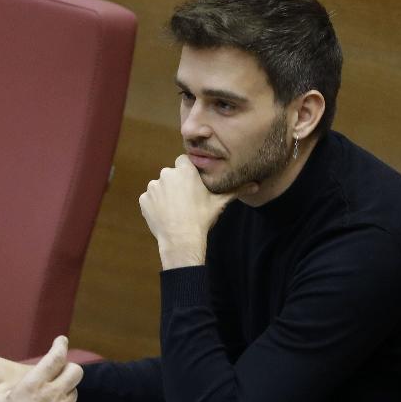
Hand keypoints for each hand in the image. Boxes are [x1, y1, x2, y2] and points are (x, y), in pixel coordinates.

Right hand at [0, 336, 82, 401]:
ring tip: (54, 394)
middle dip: (69, 368)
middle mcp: (54, 392)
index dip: (60, 345)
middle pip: (75, 371)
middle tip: (61, 370)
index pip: (55, 357)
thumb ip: (6, 391)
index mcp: (36, 382)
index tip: (61, 341)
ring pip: (74, 390)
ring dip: (67, 389)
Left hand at [138, 154, 254, 268]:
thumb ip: (236, 190)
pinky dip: (155, 206)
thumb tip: (256, 185)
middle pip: (171, 175)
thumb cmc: (202, 218)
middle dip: (176, 184)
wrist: (182, 239)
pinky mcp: (144, 200)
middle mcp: (166, 174)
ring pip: (160, 187)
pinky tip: (165, 216)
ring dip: (165, 195)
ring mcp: (153, 187)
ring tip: (175, 210)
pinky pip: (150, 200)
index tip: (192, 185)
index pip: (183, 162)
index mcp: (184, 170)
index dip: (188, 174)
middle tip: (185, 201)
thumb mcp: (220, 203)